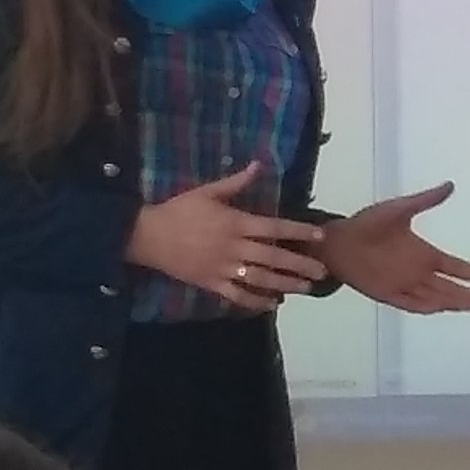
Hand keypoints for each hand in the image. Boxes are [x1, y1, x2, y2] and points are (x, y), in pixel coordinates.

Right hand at [124, 163, 325, 313]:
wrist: (146, 236)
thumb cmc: (178, 211)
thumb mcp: (207, 192)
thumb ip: (236, 182)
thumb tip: (259, 164)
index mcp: (235, 223)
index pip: (274, 228)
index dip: (299, 232)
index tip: (320, 236)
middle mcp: (234, 248)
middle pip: (274, 258)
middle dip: (301, 265)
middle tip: (323, 272)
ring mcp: (223, 269)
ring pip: (260, 280)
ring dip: (285, 285)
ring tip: (306, 288)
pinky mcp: (211, 284)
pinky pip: (237, 296)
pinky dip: (256, 302)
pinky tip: (272, 304)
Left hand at [321, 185, 469, 315]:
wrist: (337, 241)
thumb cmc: (367, 224)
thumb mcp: (399, 209)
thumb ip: (425, 200)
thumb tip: (450, 185)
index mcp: (425, 254)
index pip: (458, 267)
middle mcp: (419, 272)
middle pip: (452, 288)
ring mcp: (404, 285)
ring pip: (436, 298)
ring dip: (453, 302)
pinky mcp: (387, 294)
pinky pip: (412, 304)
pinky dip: (427, 307)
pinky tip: (441, 308)